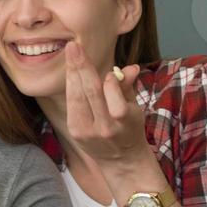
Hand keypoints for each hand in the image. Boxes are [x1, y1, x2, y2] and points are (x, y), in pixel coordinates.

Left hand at [64, 41, 147, 164]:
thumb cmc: (130, 128)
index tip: (108, 70)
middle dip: (81, 66)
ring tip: (71, 53)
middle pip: (90, 92)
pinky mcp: (75, 132)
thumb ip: (128, 86)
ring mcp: (86, 131)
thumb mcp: (135, 107)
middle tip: (74, 46)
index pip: (113, 94)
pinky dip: (71, 86)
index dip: (109, 80)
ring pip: (77, 96)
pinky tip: (72, 73)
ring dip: (73, 73)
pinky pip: (72, 104)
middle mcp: (104, 127)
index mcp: (124, 120)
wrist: (122, 161)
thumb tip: (131, 67)